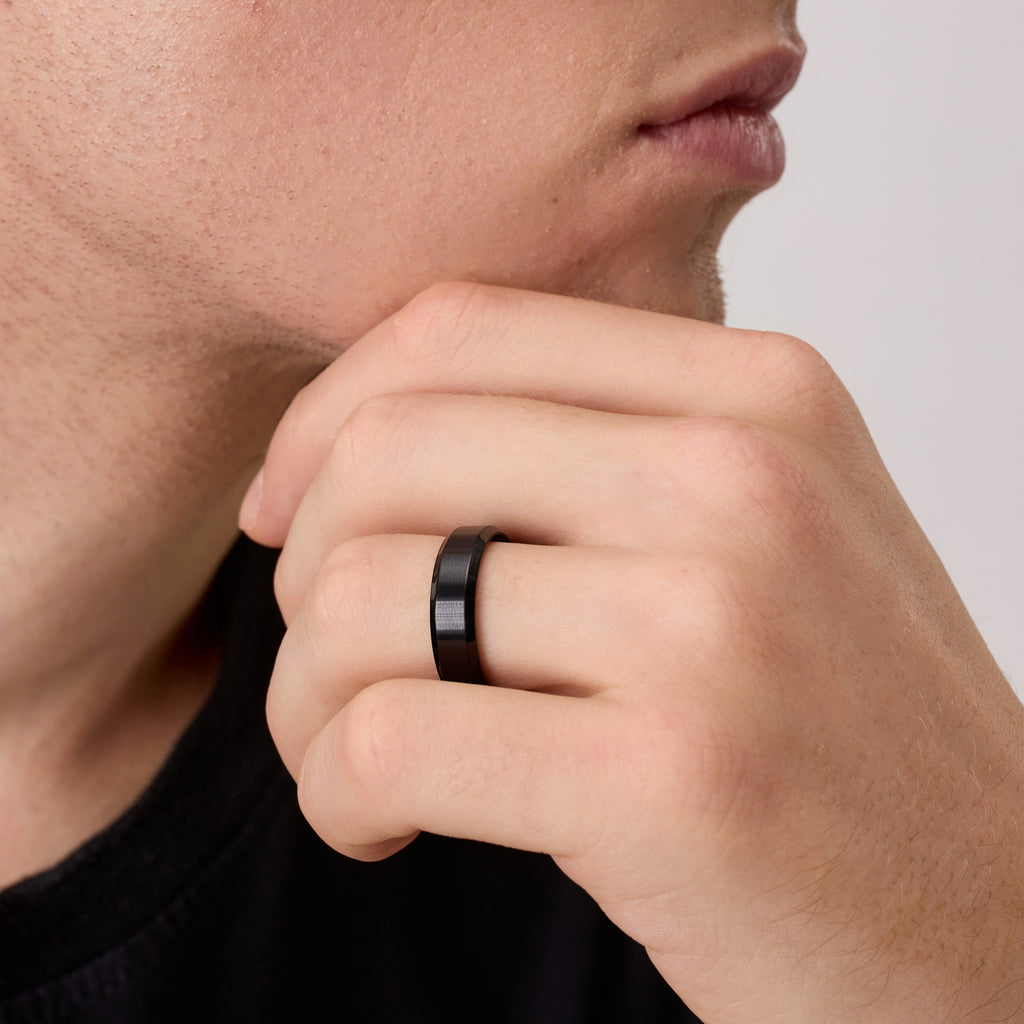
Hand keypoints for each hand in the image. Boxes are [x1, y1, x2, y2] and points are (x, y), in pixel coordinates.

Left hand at [240, 282, 1023, 1022]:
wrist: (986, 915)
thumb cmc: (843, 725)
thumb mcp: (752, 535)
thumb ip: (590, 453)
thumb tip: (353, 440)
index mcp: (757, 393)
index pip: (457, 329)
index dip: (324, 416)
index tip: (285, 514)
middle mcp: (741, 477)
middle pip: (386, 454)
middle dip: (300, 566)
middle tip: (324, 658)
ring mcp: (712, 623)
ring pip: (360, 602)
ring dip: (306, 697)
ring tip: (349, 756)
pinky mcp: (671, 780)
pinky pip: (387, 741)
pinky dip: (336, 789)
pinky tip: (376, 822)